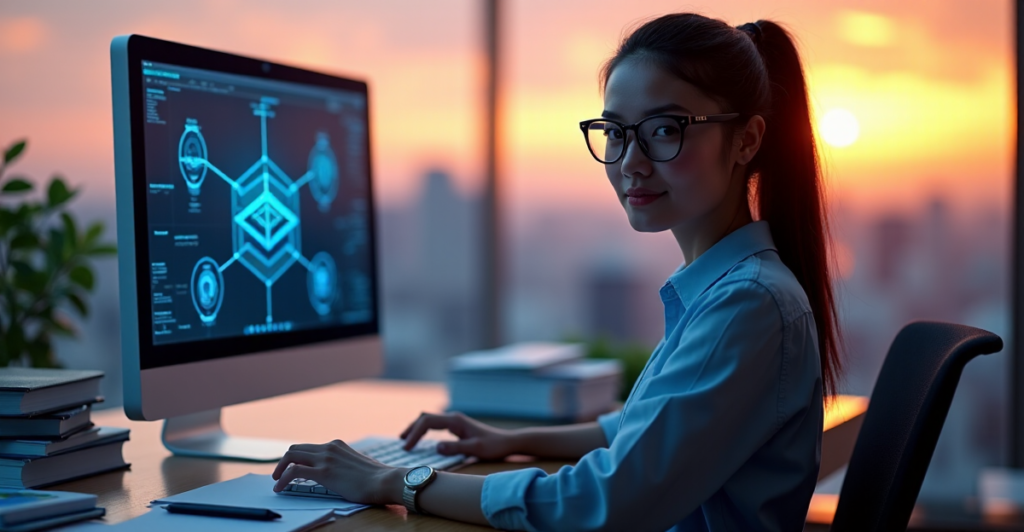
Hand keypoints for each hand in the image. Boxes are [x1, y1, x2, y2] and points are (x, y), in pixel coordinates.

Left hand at [271, 440, 405, 505]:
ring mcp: (325, 459)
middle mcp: (329, 447)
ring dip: (280, 468)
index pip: (309, 447)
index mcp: (337, 445)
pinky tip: (280, 487)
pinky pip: (294, 472)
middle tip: (279, 473)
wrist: (385, 481)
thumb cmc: (376, 478)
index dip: (297, 457)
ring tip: (277, 481)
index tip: (291, 467)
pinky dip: (283, 478)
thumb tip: (339, 473)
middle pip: (296, 448)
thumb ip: (345, 464)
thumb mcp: (357, 464)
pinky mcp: (324, 472)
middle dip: (284, 461)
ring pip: (291, 455)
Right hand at [400, 412, 517, 460]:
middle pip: (425, 418)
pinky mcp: (456, 427)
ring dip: (416, 429)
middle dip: (411, 429)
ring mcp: (454, 422)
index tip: (407, 447)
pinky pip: (435, 425)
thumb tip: (436, 447)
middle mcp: (453, 418)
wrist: (508, 442)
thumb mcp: (475, 449)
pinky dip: (424, 431)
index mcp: (455, 421)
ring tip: (406, 441)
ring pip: (429, 420)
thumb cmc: (494, 446)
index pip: (427, 422)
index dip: (414, 433)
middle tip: (401, 443)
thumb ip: (456, 448)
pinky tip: (421, 441)